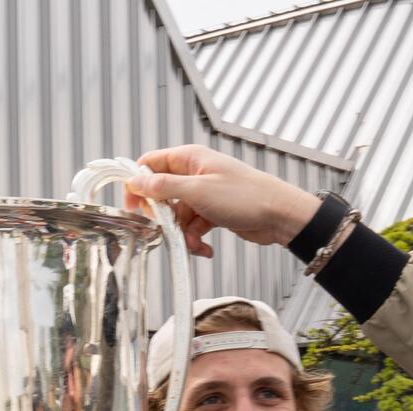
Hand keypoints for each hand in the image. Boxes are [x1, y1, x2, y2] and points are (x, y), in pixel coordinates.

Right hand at [129, 145, 322, 257]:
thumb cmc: (245, 195)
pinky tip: (205, 250)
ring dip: (182, 233)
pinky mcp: (212, 212)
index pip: (150, 164)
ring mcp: (203, 194)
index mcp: (188, 159)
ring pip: (177, 215)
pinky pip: (193, 227)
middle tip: (165, 228)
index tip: (133, 206)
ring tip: (194, 243)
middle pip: (161, 194)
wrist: (279, 215)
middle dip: (162, 215)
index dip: (138, 184)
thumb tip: (136, 182)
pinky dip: (195, 240)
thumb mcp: (198, 190)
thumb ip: (164, 187)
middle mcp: (193, 174)